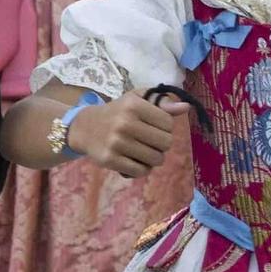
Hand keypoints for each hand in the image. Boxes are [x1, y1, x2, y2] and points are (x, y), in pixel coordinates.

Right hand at [65, 91, 192, 178]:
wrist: (84, 128)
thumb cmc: (116, 112)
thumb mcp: (136, 100)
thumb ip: (161, 103)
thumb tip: (186, 107)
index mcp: (134, 106)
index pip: (168, 123)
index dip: (165, 128)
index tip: (154, 127)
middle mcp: (125, 123)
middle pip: (165, 143)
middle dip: (161, 144)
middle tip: (150, 141)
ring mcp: (117, 143)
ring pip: (156, 159)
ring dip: (154, 158)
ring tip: (143, 151)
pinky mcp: (110, 160)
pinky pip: (141, 171)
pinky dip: (142, 169)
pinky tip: (134, 160)